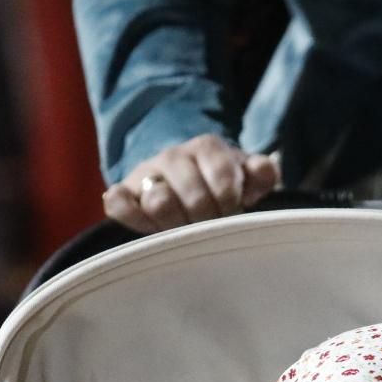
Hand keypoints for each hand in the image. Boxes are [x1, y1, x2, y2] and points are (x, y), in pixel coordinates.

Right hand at [101, 135, 281, 233]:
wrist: (184, 182)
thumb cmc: (221, 188)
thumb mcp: (246, 178)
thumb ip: (260, 174)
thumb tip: (263, 169)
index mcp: (208, 148)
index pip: (224, 182)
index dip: (231, 207)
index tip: (232, 216)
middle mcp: (174, 156)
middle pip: (193, 197)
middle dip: (206, 222)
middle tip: (208, 231)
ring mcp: (146, 174)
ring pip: (158, 202)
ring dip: (175, 226)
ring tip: (183, 234)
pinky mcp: (122, 192)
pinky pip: (118, 203)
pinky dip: (130, 216)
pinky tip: (147, 228)